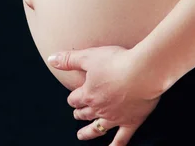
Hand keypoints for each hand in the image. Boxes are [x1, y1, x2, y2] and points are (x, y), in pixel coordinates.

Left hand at [48, 46, 165, 144]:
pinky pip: (122, 139)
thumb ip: (69, 59)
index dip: (73, 98)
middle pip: (84, 113)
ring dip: (88, 132)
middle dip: (79, 113)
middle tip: (77, 114)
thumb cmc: (117, 62)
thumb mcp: (89, 56)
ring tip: (81, 136)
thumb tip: (52, 59)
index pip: (74, 99)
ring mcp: (115, 117)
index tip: (73, 97)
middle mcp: (99, 108)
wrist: (143, 72)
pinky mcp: (131, 121)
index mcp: (88, 94)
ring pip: (97, 128)